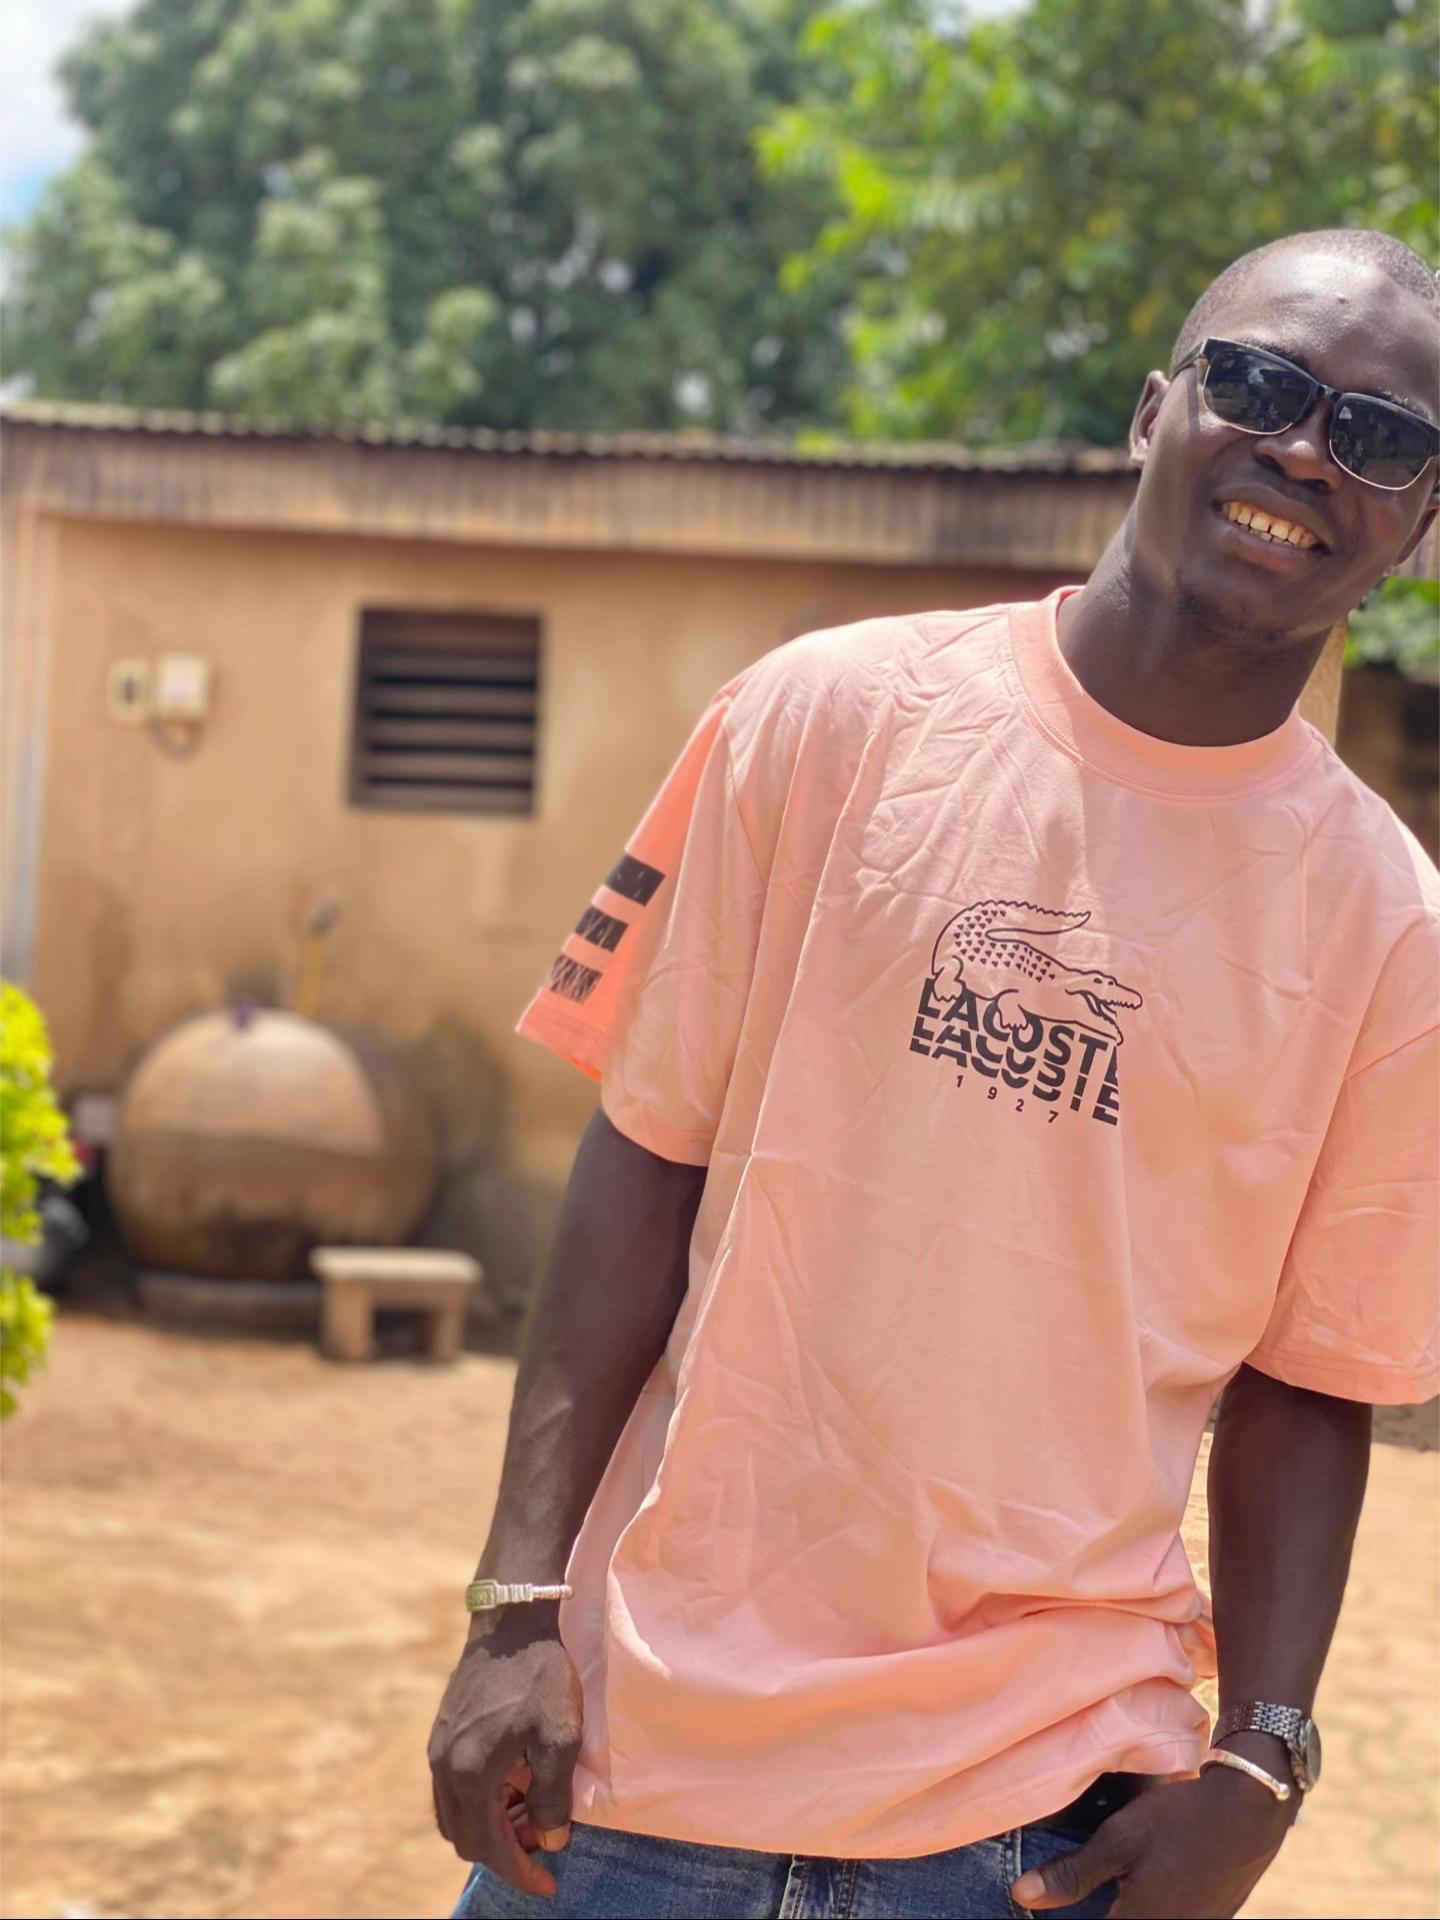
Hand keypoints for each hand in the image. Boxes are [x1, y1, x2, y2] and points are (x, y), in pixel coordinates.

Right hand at [428, 1606, 583, 1897]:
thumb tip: (549, 1839)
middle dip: (504, 1854)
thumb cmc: (540, 1676)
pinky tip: (511, 1787)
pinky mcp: (441, 1735)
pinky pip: (451, 1791)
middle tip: (542, 1846)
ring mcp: (438, 1750)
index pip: (490, 1847)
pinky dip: (478, 1804)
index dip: (520, 1873)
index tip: (548, 1884)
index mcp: (471, 1774)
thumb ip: (553, 1797)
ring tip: (529, 1817)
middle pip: (466, 1840)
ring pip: (454, 1817)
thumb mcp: (560, 1737)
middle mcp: (444, 1768)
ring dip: (488, 1829)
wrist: (510, 1623)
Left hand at [1011, 1767, 1297, 1918]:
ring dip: (1114, 1907)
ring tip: (1092, 1889)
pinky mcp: (1207, 1919)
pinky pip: (1162, 1917)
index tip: (1042, 1911)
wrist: (1250, 1809)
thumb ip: (1072, 1873)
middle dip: (1087, 1912)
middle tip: (1063, 1894)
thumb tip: (1022, 1894)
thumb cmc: (1182, 1819)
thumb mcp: (1120, 1839)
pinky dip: (1139, 1905)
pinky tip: (1129, 1883)